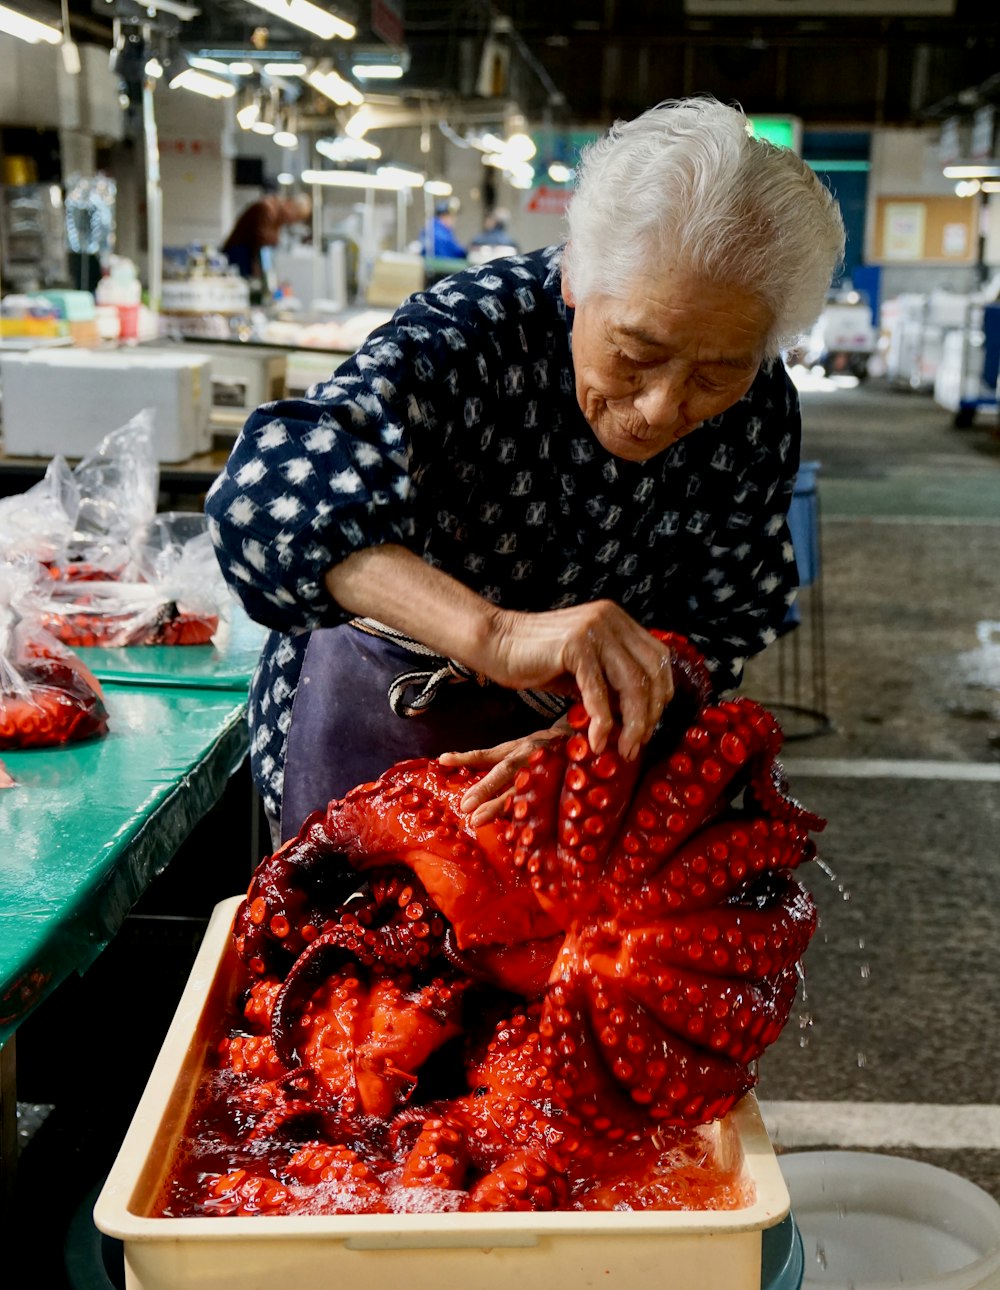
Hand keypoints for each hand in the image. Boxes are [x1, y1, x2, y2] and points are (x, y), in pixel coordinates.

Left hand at [439, 724, 569, 826]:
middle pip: (511, 781)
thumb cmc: (532, 749)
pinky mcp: (561, 793)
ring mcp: (551, 778)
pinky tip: (520, 837)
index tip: (464, 804)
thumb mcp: (506, 749)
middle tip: (472, 817)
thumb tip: (442, 760)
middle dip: (491, 796)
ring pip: (528, 795)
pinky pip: (545, 808)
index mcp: (521, 750)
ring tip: (487, 824)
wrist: (575, 745)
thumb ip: (476, 758)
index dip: (481, 784)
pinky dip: (531, 821)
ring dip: (507, 811)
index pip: (496, 766)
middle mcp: (535, 762)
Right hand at [484, 601, 674, 761]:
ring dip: (633, 724)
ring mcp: (595, 629)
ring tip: (624, 749)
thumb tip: (640, 720)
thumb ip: (611, 685)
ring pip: (632, 684)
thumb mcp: (584, 671)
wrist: (494, 643)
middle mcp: (611, 619)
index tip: (649, 724)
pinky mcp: (576, 645)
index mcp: (617, 620)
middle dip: (649, 714)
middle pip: (651, 673)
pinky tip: (598, 742)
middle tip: (637, 744)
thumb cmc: (536, 661)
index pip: (658, 658)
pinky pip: (599, 691)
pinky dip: (603, 722)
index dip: (661, 694)